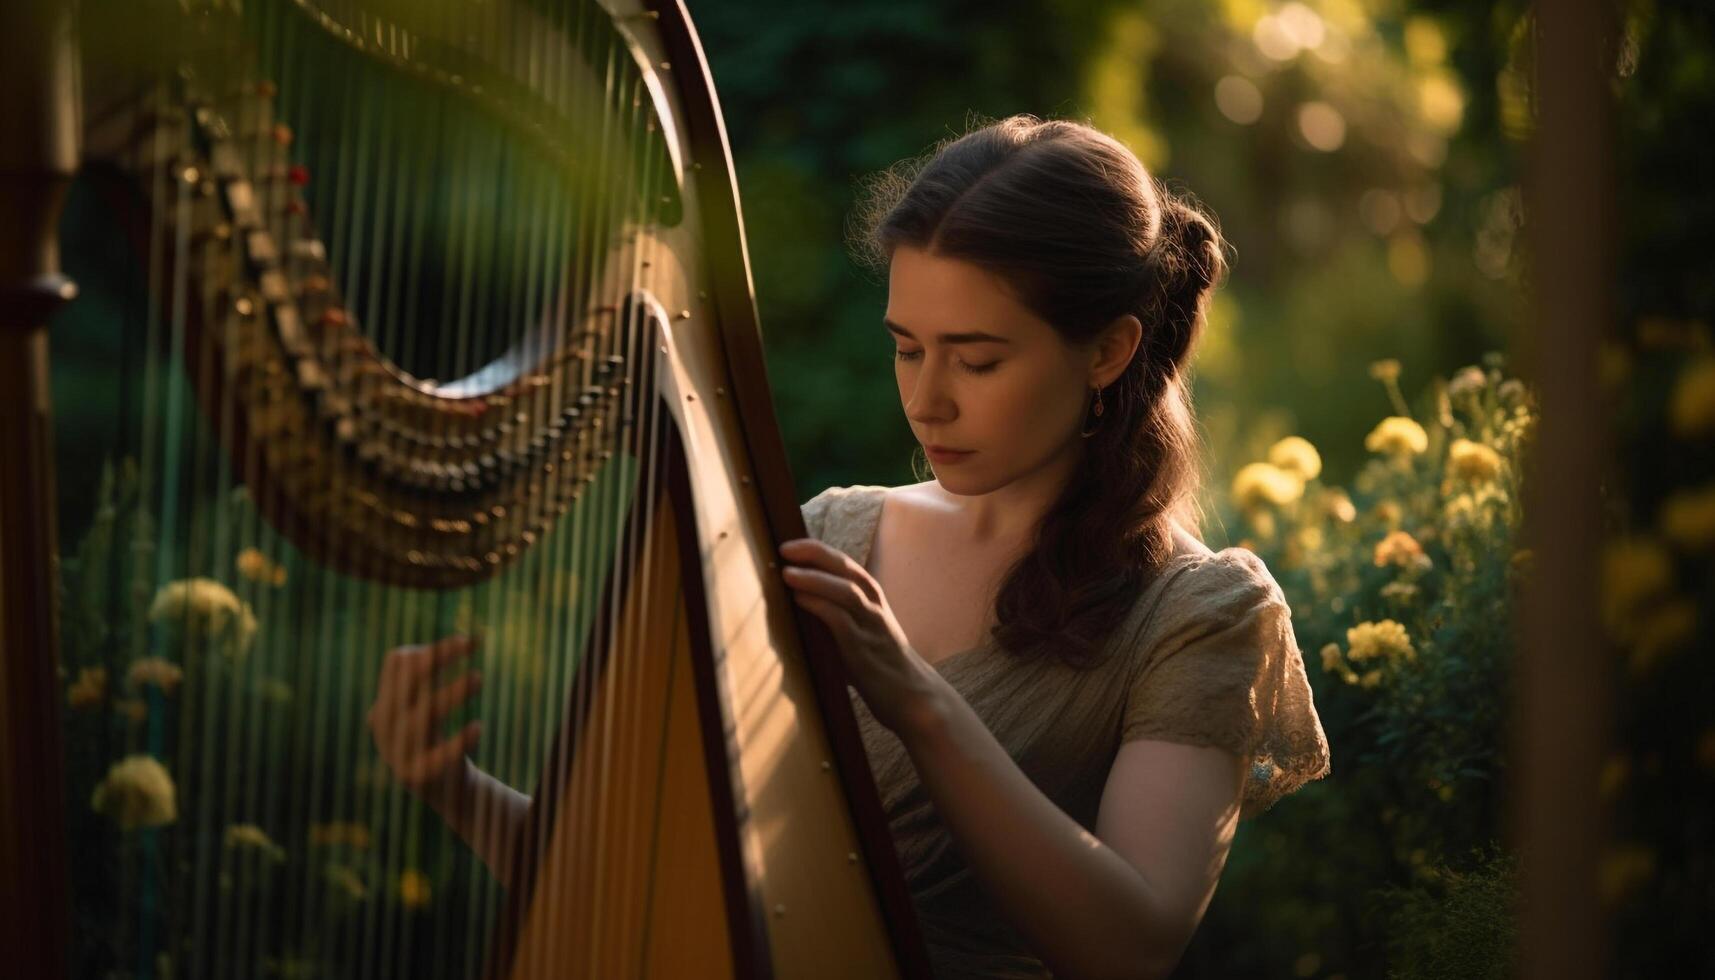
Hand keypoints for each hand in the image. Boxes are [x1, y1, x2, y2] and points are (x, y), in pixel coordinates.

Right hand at [367, 634, 483, 808]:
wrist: (443, 789)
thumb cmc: (436, 735)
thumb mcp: (430, 702)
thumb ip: (440, 673)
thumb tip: (474, 636)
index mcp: (384, 702)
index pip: (398, 665)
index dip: (433, 649)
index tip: (468, 641)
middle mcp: (384, 724)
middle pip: (407, 685)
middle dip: (437, 663)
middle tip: (468, 646)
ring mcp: (396, 751)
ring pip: (423, 717)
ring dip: (451, 694)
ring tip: (478, 677)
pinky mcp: (416, 776)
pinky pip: (437, 756)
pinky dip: (458, 741)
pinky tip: (478, 727)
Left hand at [777, 538, 948, 737]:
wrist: (913, 696)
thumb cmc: (880, 665)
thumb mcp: (861, 633)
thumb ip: (837, 619)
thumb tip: (797, 611)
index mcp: (872, 598)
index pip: (844, 564)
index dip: (817, 551)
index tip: (790, 544)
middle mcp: (873, 605)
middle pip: (844, 567)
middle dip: (814, 554)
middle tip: (784, 548)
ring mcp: (870, 624)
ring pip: (844, 590)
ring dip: (814, 578)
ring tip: (787, 573)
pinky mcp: (863, 647)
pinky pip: (840, 619)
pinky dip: (819, 605)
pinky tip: (800, 600)